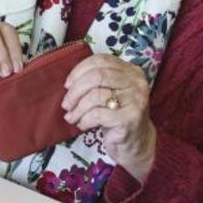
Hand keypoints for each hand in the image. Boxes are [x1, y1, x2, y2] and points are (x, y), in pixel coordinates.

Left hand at [63, 54, 155, 181]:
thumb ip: (95, 80)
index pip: (101, 60)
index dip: (80, 70)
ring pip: (96, 96)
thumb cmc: (117, 114)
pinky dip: (85, 120)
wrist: (136, 142)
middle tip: (66, 104)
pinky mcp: (131, 118)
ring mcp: (136, 100)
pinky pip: (98, 114)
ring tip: (72, 117)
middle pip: (97, 76)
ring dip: (78, 108)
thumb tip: (69, 83)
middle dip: (76, 90)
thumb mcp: (109, 92)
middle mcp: (137, 83)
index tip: (67, 84)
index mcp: (131, 71)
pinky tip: (82, 125)